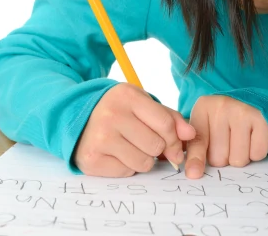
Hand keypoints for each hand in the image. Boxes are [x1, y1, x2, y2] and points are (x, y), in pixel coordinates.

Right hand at [74, 83, 195, 176]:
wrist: (76, 118)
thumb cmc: (118, 111)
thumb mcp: (142, 105)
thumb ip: (170, 118)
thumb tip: (191, 134)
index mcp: (127, 97)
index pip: (165, 124)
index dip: (175, 139)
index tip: (173, 146)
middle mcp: (112, 115)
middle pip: (156, 145)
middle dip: (156, 148)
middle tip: (144, 142)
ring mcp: (100, 138)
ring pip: (143, 162)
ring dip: (142, 159)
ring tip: (130, 147)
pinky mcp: (91, 159)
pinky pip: (126, 172)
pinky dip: (126, 166)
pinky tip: (116, 154)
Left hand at [185, 95, 267, 178]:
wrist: (252, 102)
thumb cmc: (223, 120)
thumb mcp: (204, 125)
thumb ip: (195, 147)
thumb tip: (193, 173)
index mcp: (203, 108)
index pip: (198, 142)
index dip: (196, 159)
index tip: (193, 174)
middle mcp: (222, 107)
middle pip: (218, 158)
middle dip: (223, 158)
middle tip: (227, 142)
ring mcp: (242, 111)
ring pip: (238, 160)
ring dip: (239, 157)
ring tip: (239, 141)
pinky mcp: (261, 120)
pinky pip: (257, 154)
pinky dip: (255, 153)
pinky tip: (252, 139)